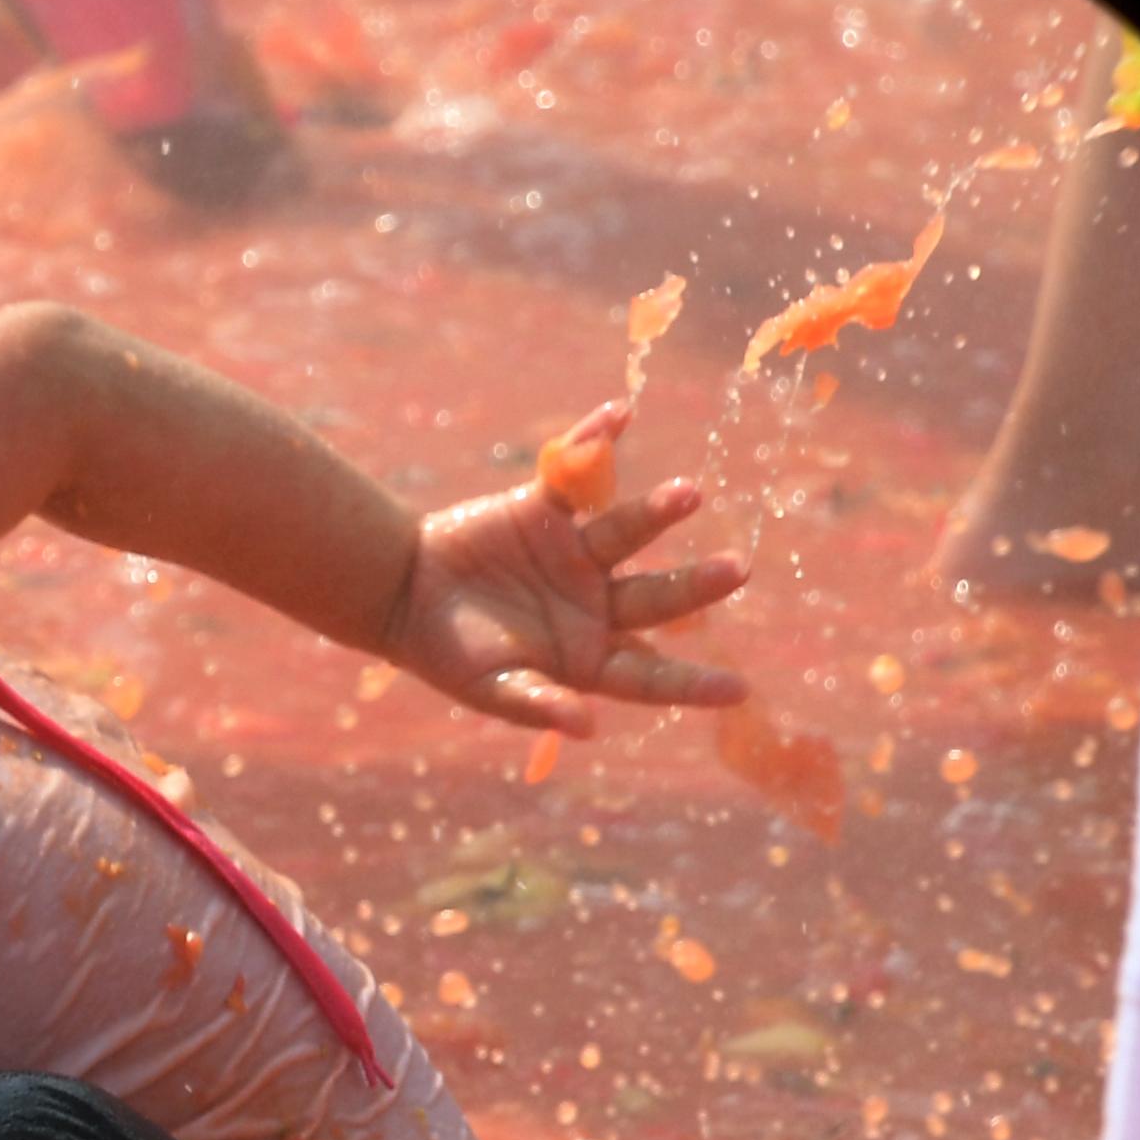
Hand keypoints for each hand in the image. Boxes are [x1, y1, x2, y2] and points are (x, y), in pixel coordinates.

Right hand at [378, 403, 748, 735]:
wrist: (401, 594)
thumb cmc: (447, 654)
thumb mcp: (490, 687)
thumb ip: (537, 703)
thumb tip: (587, 727)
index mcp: (589, 655)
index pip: (650, 673)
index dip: (691, 682)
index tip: (738, 689)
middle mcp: (595, 603)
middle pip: (655, 596)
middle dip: (694, 585)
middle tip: (736, 569)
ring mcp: (574, 553)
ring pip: (625, 531)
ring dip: (657, 512)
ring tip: (689, 493)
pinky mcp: (545, 509)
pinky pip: (575, 473)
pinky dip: (593, 441)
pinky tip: (621, 412)